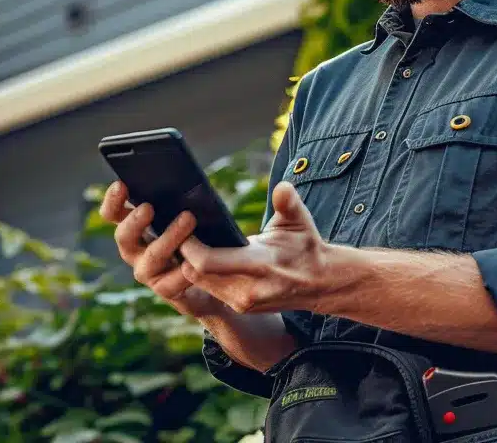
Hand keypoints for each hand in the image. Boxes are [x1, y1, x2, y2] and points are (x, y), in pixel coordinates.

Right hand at [101, 181, 232, 319]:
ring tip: (188, 218)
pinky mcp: (165, 290)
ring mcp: (147, 272)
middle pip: (123, 236)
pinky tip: (194, 262)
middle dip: (135, 222)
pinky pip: (172, 282)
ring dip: (169, 238)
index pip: (114, 214)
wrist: (210, 279)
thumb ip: (179, 203)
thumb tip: (187, 184)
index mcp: (134, 227)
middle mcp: (134, 250)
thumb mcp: (186, 215)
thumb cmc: (195, 237)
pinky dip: (184, 271)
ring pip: (152, 257)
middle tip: (148, 208)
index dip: (113, 201)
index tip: (121, 185)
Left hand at [179, 181, 330, 314]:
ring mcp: (242, 302)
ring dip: (188, 264)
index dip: (188, 246)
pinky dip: (200, 274)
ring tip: (184, 242)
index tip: (183, 226)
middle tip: (176, 231)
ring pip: (197, 283)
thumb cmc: (305, 246)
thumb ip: (289, 203)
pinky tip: (199, 257)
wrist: (320, 283)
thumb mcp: (300, 221)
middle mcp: (247, 289)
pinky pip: (208, 289)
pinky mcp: (240, 308)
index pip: (206, 262)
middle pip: (194, 274)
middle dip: (183, 253)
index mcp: (259, 264)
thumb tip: (282, 188)